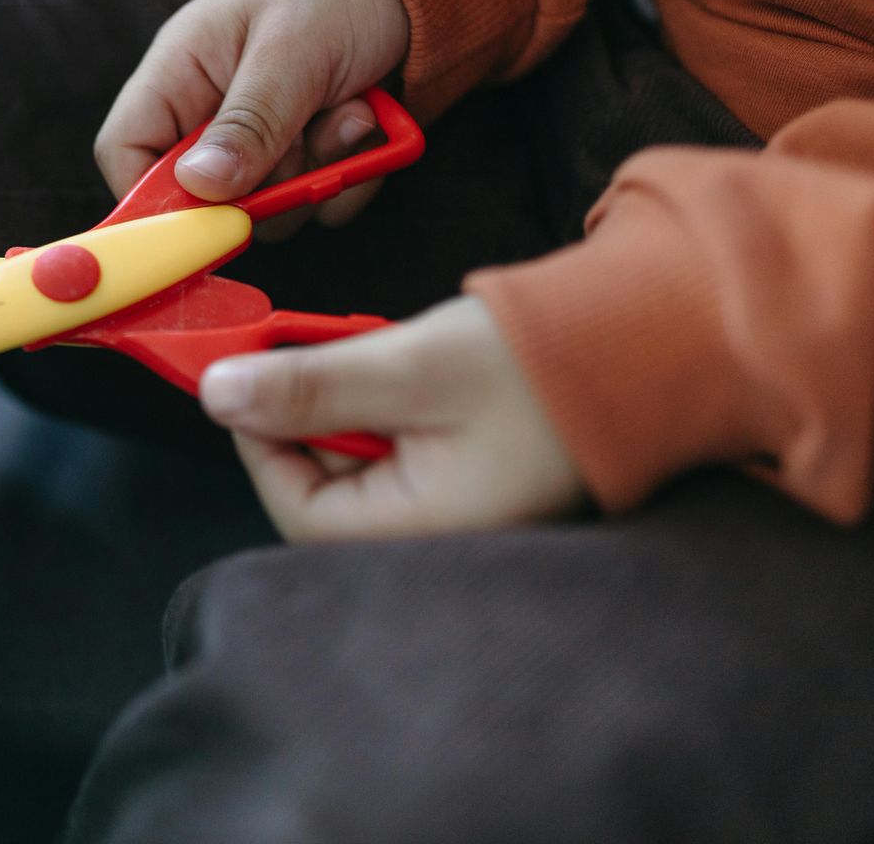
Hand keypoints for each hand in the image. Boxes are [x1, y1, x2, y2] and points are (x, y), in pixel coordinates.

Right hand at [95, 0, 408, 230]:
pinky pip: (319, 206)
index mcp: (178, 74)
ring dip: (320, 174)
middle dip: (267, 184)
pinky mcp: (304, 162)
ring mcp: (257, 145)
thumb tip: (200, 187)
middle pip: (203, 199)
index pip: (126, 149)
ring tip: (352, 111)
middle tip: (311, 136)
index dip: (149, 195)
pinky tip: (366, 120)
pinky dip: (353, 176)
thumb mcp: (292, 50)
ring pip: (269, 210)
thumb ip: (249, 119)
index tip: (202, 217)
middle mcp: (207, 116)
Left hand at [200, 297, 586, 538]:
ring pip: (363, 461)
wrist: (656, 337)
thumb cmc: (542, 359)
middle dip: (307, 413)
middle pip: (327, 488)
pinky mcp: (477, 475)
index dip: (259, 440)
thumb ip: (310, 384)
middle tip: (307, 345)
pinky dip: (388, 403)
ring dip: (348, 401)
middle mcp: (439, 536)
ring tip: (378, 350)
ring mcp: (461, 508)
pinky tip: (410, 363)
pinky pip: (403, 448)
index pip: (298, 509)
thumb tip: (217, 395)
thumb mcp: (412, 364)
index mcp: (422, 531)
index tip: (244, 373)